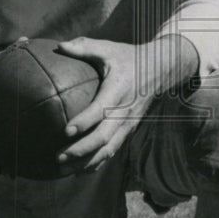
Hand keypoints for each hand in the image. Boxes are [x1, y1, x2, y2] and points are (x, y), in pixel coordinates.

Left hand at [55, 38, 160, 174]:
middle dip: (81, 150)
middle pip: (104, 137)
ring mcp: (128, 123)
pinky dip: (97, 163)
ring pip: (108, 149)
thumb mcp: (108, 48)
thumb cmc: (129, 57)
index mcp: (118, 90)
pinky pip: (113, 150)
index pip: (101, 109)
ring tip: (63, 171)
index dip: (84, 121)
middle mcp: (125, 111)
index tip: (65, 130)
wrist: (160, 69)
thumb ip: (84, 46)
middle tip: (58, 157)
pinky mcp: (128, 129)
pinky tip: (79, 171)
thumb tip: (59, 46)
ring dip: (86, 162)